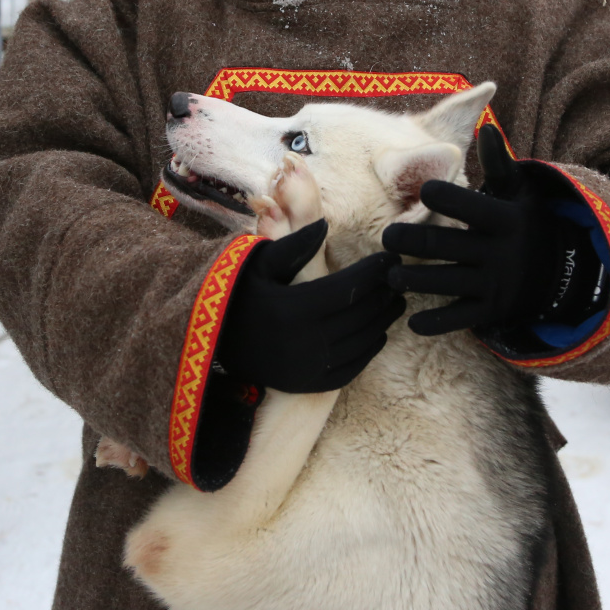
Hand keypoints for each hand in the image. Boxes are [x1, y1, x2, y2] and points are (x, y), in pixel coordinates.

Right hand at [216, 221, 403, 392]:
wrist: (209, 344)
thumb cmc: (235, 295)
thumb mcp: (255, 265)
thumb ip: (292, 246)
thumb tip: (326, 225)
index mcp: (293, 309)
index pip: (348, 288)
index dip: (374, 272)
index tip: (391, 259)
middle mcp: (304, 343)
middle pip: (360, 315)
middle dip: (384, 294)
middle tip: (399, 278)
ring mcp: (308, 368)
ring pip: (361, 342)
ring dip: (383, 320)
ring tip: (394, 301)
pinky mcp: (308, 385)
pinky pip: (351, 367)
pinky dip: (369, 350)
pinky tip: (377, 333)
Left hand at [383, 125, 609, 336]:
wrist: (562, 273)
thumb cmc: (526, 222)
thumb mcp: (521, 191)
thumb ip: (499, 163)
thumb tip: (485, 126)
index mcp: (505, 219)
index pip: (468, 205)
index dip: (442, 196)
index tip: (421, 189)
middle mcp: (500, 253)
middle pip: (445, 245)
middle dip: (411, 239)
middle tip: (386, 235)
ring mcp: (494, 285)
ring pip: (444, 283)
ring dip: (412, 279)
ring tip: (390, 273)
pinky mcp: (490, 311)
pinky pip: (458, 319)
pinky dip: (434, 322)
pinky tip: (411, 319)